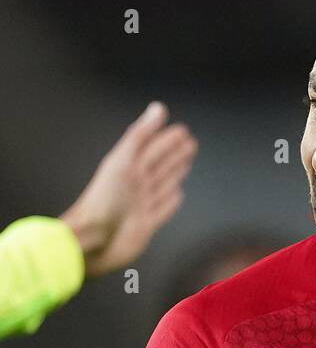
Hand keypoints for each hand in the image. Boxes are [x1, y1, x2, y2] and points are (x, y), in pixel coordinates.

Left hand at [61, 102, 196, 277]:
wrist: (94, 239)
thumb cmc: (103, 200)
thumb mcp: (123, 161)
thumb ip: (140, 135)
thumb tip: (158, 108)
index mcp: (128, 166)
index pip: (152, 147)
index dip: (166, 137)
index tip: (181, 129)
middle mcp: (135, 184)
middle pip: (160, 163)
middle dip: (175, 152)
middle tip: (190, 141)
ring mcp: (141, 204)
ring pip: (164, 183)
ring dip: (175, 172)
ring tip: (186, 162)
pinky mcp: (147, 224)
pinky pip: (163, 208)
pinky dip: (172, 201)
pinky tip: (178, 194)